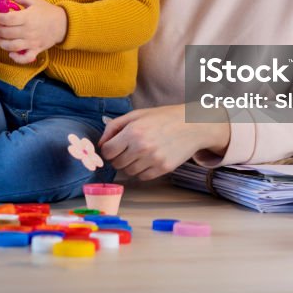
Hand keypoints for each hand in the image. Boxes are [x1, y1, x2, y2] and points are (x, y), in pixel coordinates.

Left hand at [0, 0, 66, 64]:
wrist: (63, 24)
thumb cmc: (46, 11)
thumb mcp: (32, 0)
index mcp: (27, 17)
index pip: (6, 19)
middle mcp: (28, 31)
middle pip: (6, 33)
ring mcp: (32, 42)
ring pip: (11, 47)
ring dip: (1, 43)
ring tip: (0, 37)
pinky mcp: (35, 51)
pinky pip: (24, 58)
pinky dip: (16, 58)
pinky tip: (11, 53)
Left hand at [98, 104, 230, 180]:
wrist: (192, 124)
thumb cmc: (163, 117)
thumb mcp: (136, 114)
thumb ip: (114, 127)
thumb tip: (100, 144)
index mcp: (133, 131)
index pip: (107, 151)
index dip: (108, 149)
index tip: (113, 146)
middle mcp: (142, 147)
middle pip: (116, 163)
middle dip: (118, 157)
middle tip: (127, 148)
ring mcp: (153, 159)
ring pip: (128, 172)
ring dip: (130, 164)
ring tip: (140, 152)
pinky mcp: (163, 169)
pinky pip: (142, 177)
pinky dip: (142, 170)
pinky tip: (149, 159)